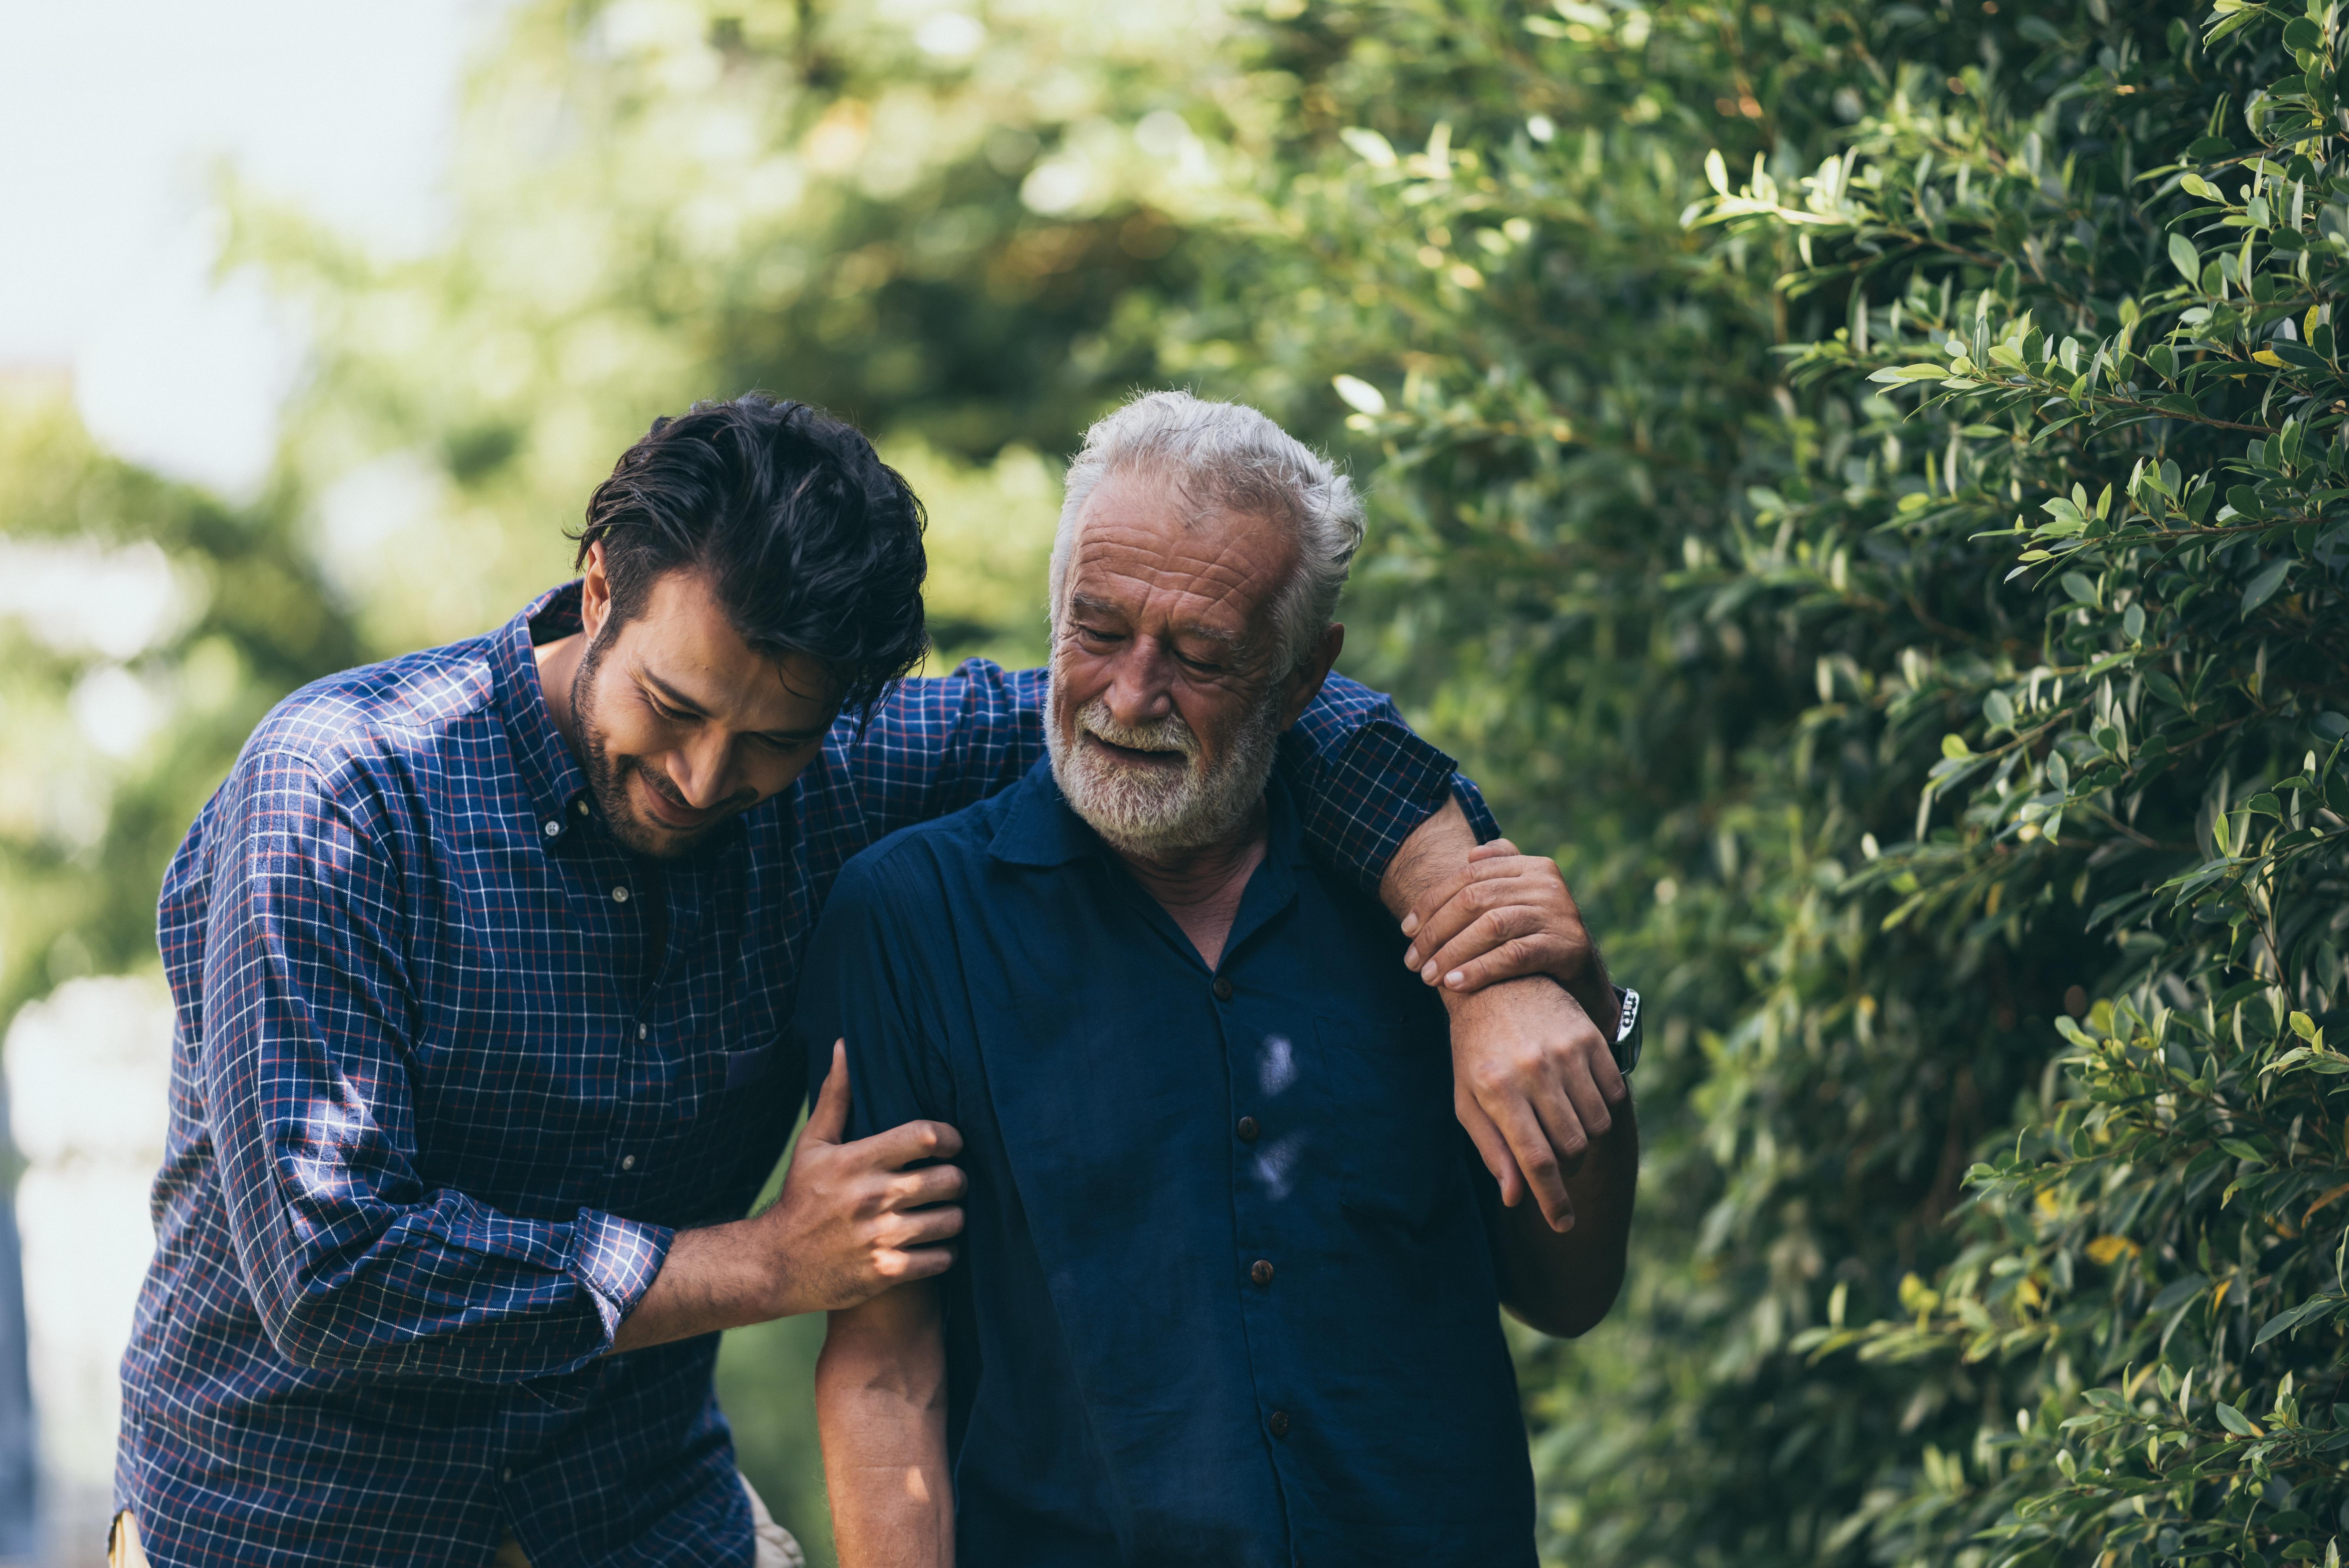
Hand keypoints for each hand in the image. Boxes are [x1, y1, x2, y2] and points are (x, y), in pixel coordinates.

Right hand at [755, 1042, 966, 1316]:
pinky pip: (941, 1259)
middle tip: (949, 1181)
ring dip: (953, 1217)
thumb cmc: (800, 1199)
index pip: (925, 1137)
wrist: (774, 1265)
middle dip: (957, 1179)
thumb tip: (846, 1046)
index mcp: (857, 1161)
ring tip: (943, 1213)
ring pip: (951, 1221)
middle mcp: (871, 1197)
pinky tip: (932, 1245)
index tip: (949, 1144)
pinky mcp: (885, 1272)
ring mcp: (880, 1237)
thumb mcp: (812, 1145)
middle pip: (949, 1180)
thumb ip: (836, 1096)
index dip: (949, 1137)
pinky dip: (943, 1253)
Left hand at [1402, 839, 1614, 1030]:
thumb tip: (1470, 855)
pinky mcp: (1568, 946)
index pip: (1468, 876)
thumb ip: (1498, 875)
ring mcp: (1560, 913)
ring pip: (1491, 926)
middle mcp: (1547, 883)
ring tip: (1429, 976)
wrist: (1584, 980)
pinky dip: (1480, 969)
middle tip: (1413, 962)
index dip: (1431, 902)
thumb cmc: (1538, 940)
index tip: (1405, 930)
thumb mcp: (1519, 903)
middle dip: (1436, 931)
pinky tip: (1455, 984)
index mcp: (1532, 866)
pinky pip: (1514, 955)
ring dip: (1452, 952)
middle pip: (1475, 899)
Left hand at [1444, 977, 1624, 1232]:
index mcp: (1497, 1089)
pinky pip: (1613, 1095)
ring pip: (1596, 1125)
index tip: (1563, 1224)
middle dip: (1565, 1167)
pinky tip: (1579, 1099)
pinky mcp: (1590, 1037)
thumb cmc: (1474, 1051)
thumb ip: (1492, 1149)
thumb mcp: (1468, 1100)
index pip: (1535, 1160)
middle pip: (1571, 1147)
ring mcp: (1565, 1051)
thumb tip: (1516, 1197)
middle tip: (1553, 1158)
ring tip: (1561, 1123)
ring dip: (1584, 1138)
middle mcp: (1534, 1069)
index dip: (1553, 1200)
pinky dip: (1602, 1108)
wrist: (1494, 984)